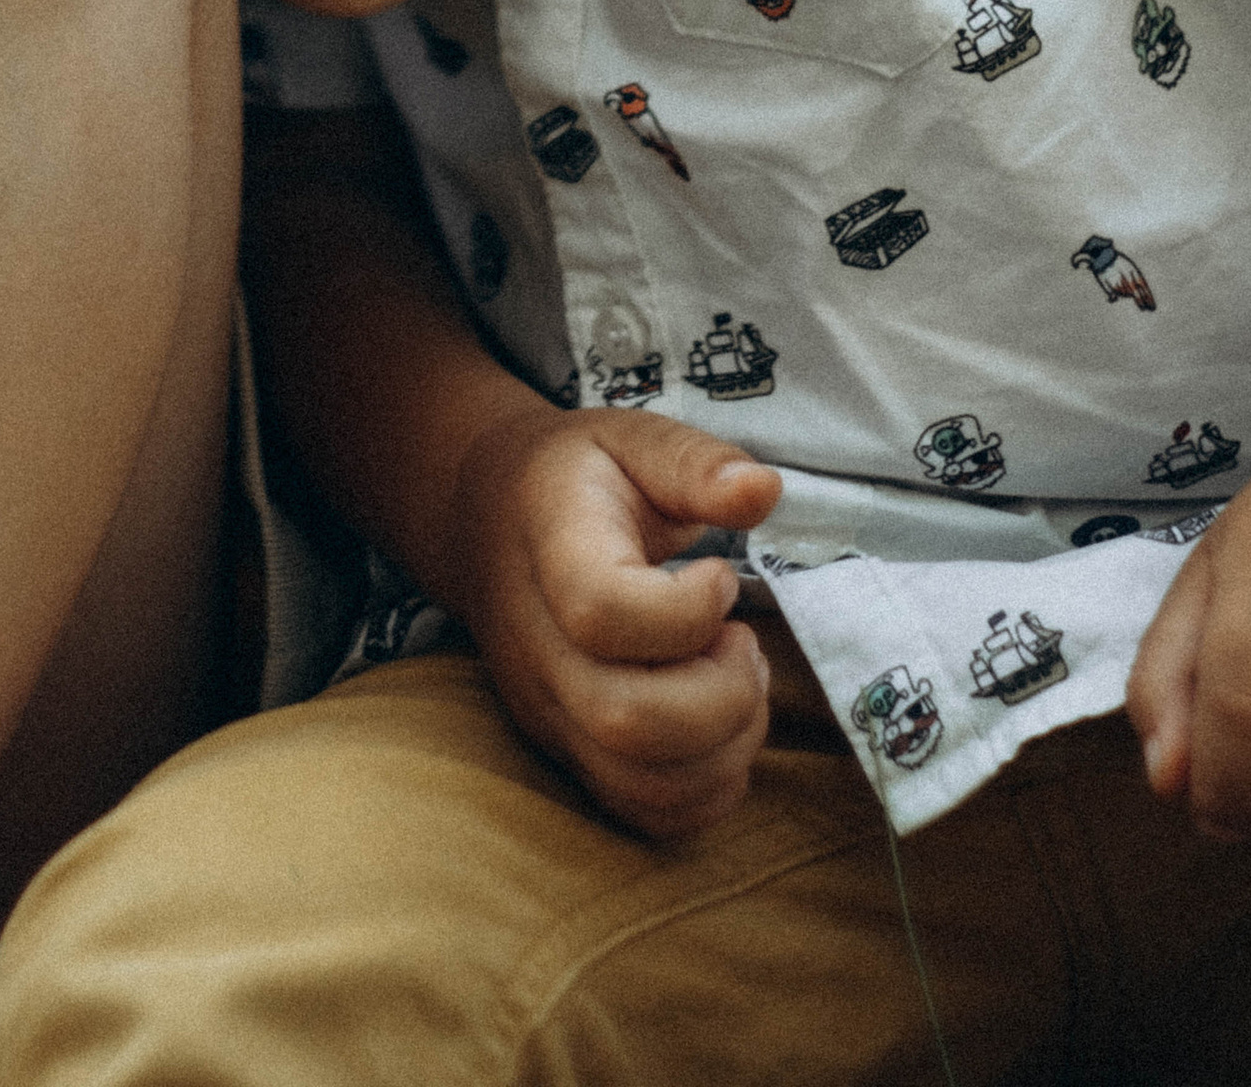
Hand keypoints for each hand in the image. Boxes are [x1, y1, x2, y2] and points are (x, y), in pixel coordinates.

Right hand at [444, 405, 781, 840]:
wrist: (488, 520)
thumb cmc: (578, 478)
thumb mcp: (631, 438)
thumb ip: (694, 463)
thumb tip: (762, 491)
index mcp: (551, 548)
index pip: (601, 612)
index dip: (685, 611)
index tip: (719, 575)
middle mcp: (536, 643)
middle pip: (624, 721)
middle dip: (723, 696)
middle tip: (742, 643)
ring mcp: (546, 708)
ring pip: (639, 784)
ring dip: (725, 747)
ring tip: (737, 681)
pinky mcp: (566, 750)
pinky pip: (643, 812)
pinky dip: (707, 790)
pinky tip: (720, 723)